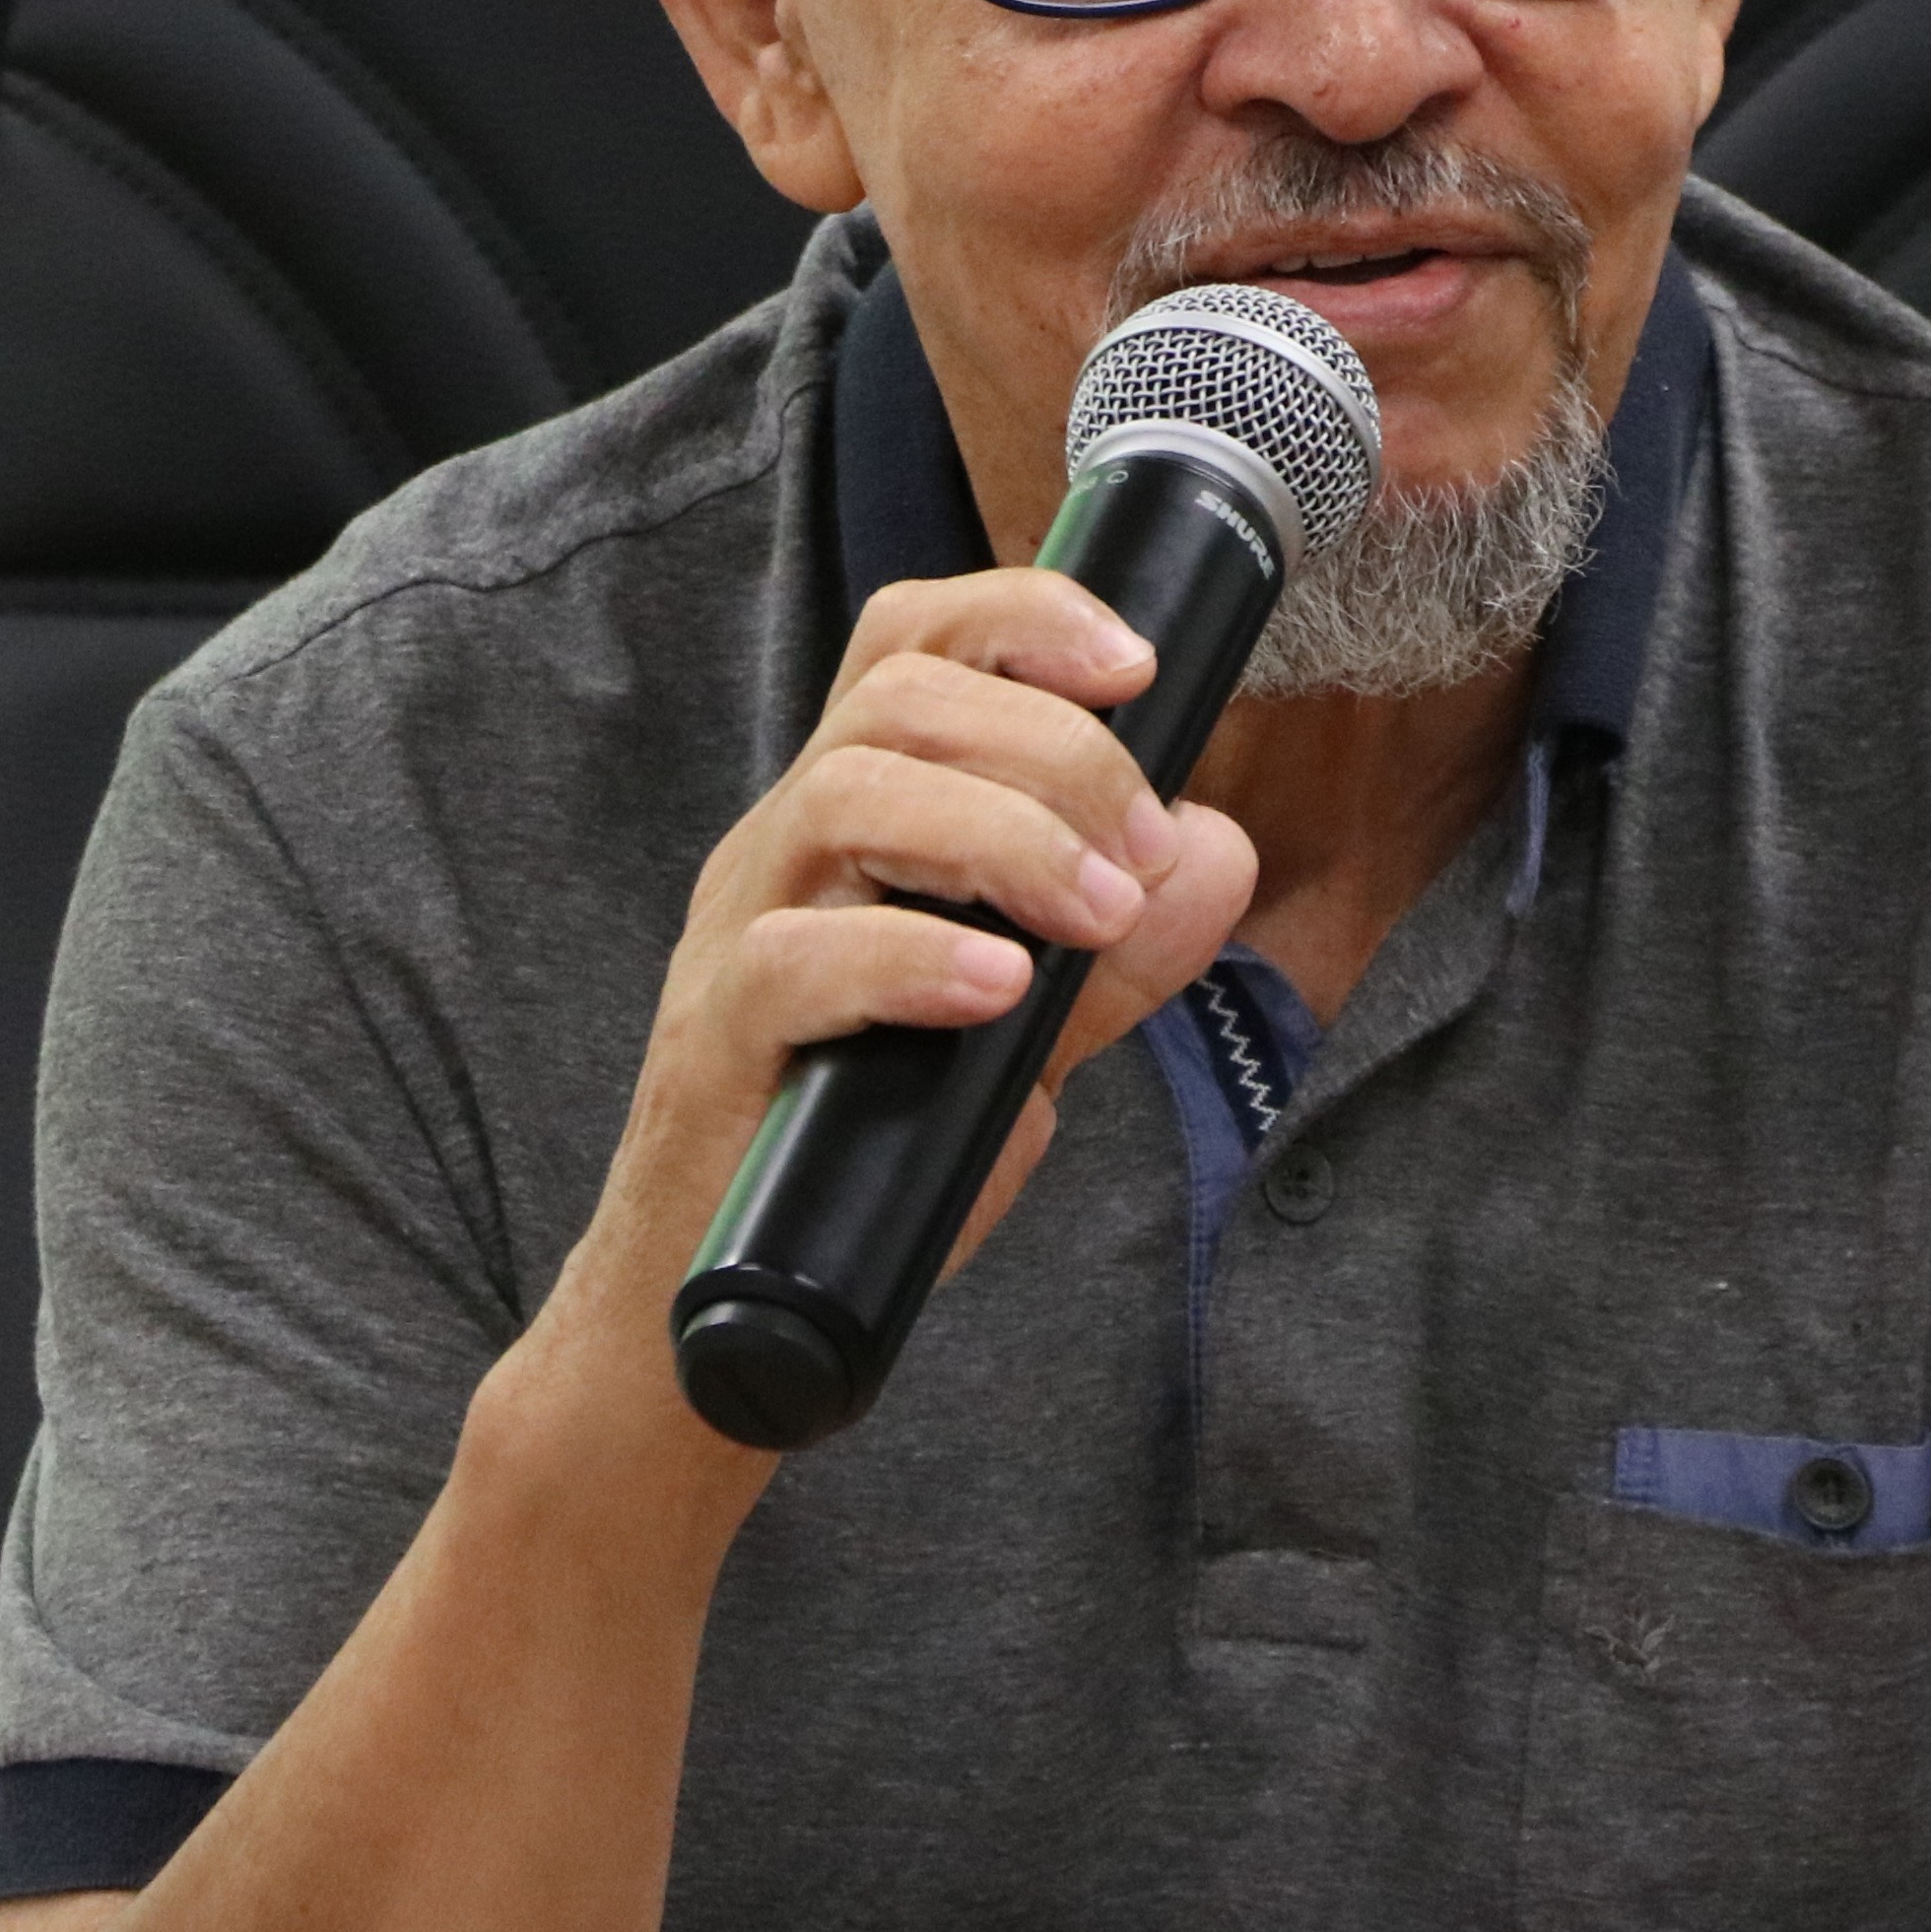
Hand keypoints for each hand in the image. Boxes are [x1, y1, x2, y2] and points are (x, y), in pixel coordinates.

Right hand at [522, 566, 1255, 1438]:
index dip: (1022, 618)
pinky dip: (911, 956)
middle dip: (1052, 747)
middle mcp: (785, 848)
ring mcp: (739, 934)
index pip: (912, 644)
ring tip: (1092, 916)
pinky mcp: (713, 1040)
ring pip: (845, 794)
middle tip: (1139, 850)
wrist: (725, 1313)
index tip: (1140, 664)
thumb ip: (1117, 955)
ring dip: (1002, 835)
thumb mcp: (1023, 1041)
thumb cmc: (867, 1158)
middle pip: (897, 698)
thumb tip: (1216, 850)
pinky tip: (1001, 992)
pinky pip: (793, 957)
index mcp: (854, 819)